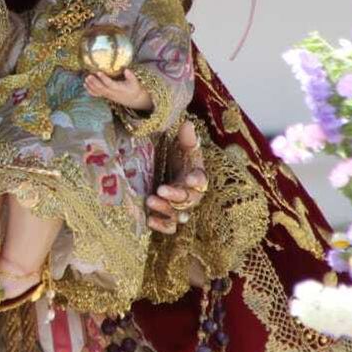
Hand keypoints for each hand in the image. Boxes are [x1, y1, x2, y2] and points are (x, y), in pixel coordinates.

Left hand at [84, 68, 151, 110]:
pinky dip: (90, 90)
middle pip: (101, 88)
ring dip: (91, 85)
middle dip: (94, 82)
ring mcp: (108, 95)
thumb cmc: (134, 89)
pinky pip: (96, 94)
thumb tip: (126, 69)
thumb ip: (130, 76)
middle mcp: (111, 92)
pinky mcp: (106, 96)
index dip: (103, 78)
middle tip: (89, 75)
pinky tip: (85, 85)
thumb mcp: (135, 82)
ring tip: (86, 79)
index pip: (109, 83)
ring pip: (97, 91)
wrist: (134, 99)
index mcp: (118, 88)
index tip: (98, 72)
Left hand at [145, 119, 208, 234]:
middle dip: (175, 195)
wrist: (165, 169)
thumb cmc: (176, 158)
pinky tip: (149, 221)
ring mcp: (179, 208)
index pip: (201, 181)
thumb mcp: (181, 147)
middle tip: (160, 189)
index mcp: (195, 177)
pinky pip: (169, 228)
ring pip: (178, 215)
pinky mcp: (168, 217)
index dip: (196, 181)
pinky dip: (161, 226)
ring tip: (150, 200)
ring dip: (165, 209)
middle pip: (188, 200)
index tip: (189, 179)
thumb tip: (187, 124)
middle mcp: (190, 195)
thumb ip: (186, 138)